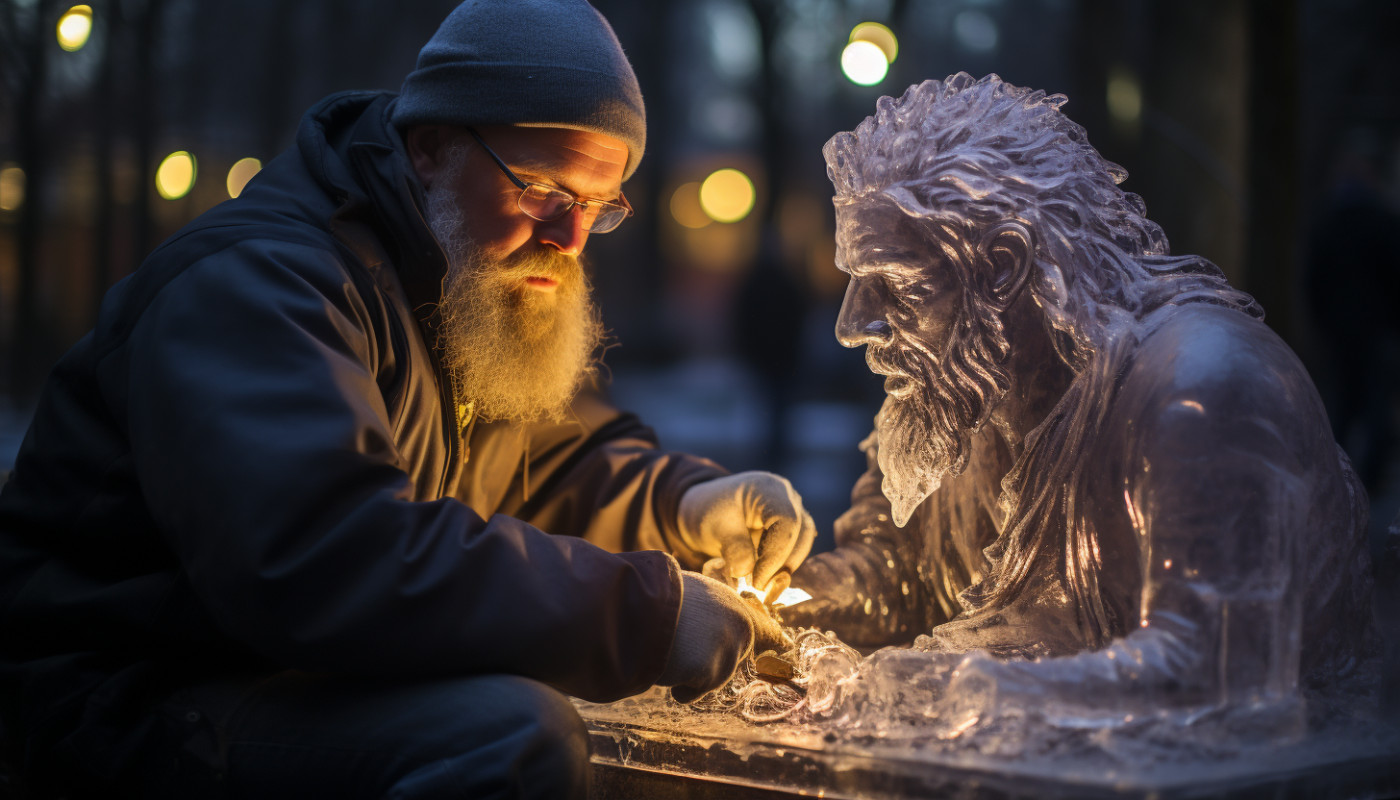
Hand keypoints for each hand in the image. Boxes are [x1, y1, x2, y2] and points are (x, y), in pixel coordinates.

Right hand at [658, 572, 790, 702]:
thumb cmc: (651, 597)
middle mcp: (739, 626)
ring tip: (668, 646)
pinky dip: (674, 685)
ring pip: (707, 679)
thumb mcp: (688, 595)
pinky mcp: (712, 673)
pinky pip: (688, 693)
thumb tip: (707, 633)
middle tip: (685, 650)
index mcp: (732, 604)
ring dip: (685, 671)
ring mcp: (728, 651)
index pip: (763, 627)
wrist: (638, 604)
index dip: (773, 639)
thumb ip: (708, 613)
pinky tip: (666, 663)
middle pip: (727, 661)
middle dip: (708, 664)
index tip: (788, 646)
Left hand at [677, 472, 816, 597]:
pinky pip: (793, 551)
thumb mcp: (715, 527)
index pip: (787, 522)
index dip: (776, 555)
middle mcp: (787, 498)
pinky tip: (764, 583)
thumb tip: (746, 571)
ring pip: (801, 545)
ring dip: (784, 569)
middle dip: (782, 565)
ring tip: (760, 588)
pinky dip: (781, 568)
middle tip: (759, 589)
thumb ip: (734, 547)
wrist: (705, 511)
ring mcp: (792, 513)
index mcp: (769, 489)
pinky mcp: (790, 531)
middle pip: (801, 534)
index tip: (756, 581)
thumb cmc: (709, 512)